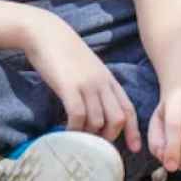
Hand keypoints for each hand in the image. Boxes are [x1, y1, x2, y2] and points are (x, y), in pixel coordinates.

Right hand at [20, 10, 141, 151]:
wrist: (46, 33)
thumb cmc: (64, 52)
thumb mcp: (89, 69)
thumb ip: (96, 86)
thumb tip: (97, 112)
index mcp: (109, 79)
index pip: (128, 108)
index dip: (133, 130)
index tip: (134, 148)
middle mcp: (102, 83)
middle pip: (118, 118)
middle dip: (109, 136)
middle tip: (94, 144)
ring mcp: (87, 85)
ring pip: (98, 120)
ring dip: (88, 134)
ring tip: (77, 136)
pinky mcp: (69, 87)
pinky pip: (78, 116)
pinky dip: (74, 129)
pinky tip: (66, 131)